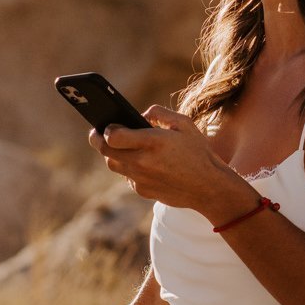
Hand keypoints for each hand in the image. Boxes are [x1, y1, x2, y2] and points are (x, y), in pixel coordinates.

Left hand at [89, 106, 257, 220]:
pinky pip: (127, 177)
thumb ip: (159, 113)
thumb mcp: (184, 124)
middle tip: (96, 133)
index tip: (107, 124)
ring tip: (116, 145)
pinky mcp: (143, 191)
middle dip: (98, 140)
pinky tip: (138, 161)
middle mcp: (142, 162)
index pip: (112, 136)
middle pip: (105, 152)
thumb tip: (140, 115)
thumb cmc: (198, 152)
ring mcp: (141, 179)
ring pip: (113, 165)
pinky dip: (129, 168)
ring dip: (112, 154)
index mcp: (152, 142)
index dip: (106, 129)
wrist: (208, 187)